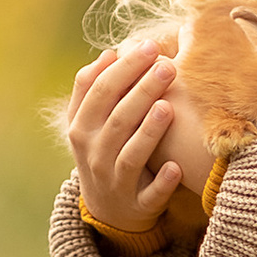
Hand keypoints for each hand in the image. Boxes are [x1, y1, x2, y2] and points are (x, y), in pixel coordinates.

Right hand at [65, 36, 183, 236]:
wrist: (107, 210)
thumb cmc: (103, 151)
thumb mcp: (89, 122)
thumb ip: (94, 89)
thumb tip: (109, 52)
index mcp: (81, 127)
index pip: (98, 91)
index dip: (123, 67)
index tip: (150, 45)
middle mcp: (93, 154)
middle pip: (116, 118)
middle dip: (141, 90)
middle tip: (168, 66)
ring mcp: (114, 181)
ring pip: (130, 155)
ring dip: (148, 132)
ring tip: (168, 107)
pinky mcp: (137, 205)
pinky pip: (149, 194)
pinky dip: (161, 182)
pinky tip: (175, 167)